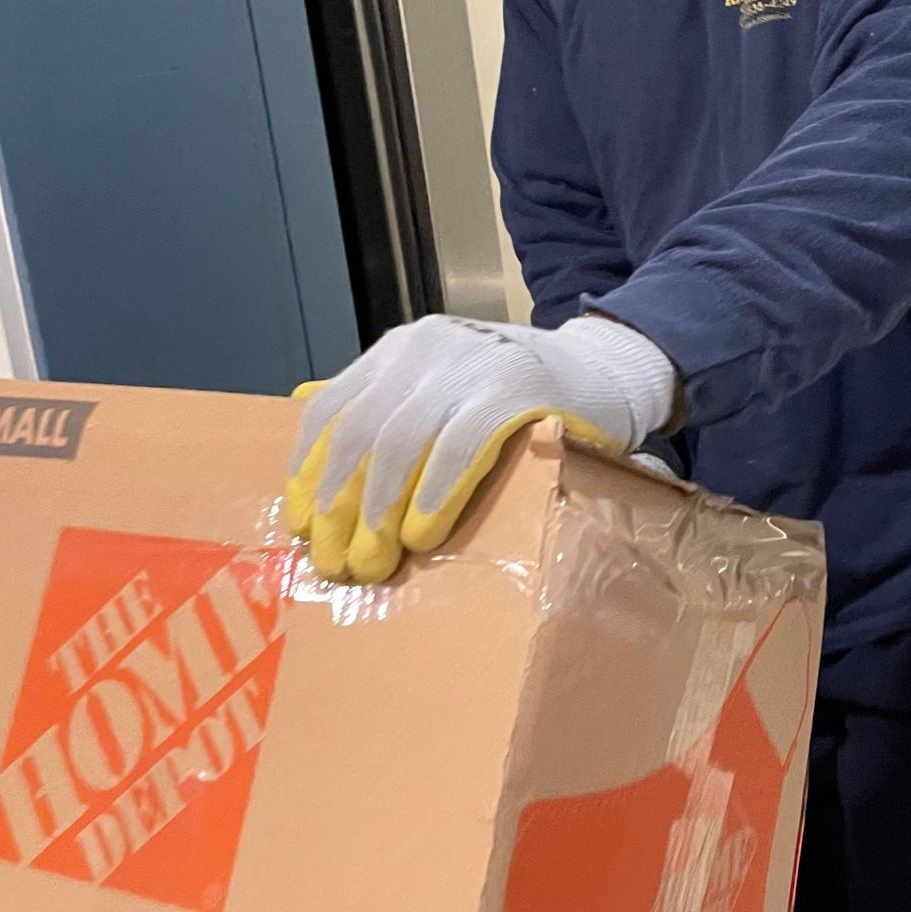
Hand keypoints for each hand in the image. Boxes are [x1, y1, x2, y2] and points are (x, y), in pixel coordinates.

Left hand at [286, 314, 677, 582]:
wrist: (606, 370)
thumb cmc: (518, 396)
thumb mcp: (442, 390)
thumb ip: (386, 412)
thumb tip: (312, 454)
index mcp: (398, 351)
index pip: (330, 410)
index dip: (309, 472)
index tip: (304, 528)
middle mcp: (424, 348)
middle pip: (358, 433)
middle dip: (340, 506)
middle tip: (336, 563)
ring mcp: (469, 363)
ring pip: (399, 442)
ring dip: (378, 511)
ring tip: (374, 561)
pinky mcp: (513, 388)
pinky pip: (459, 448)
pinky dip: (434, 495)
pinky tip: (421, 534)